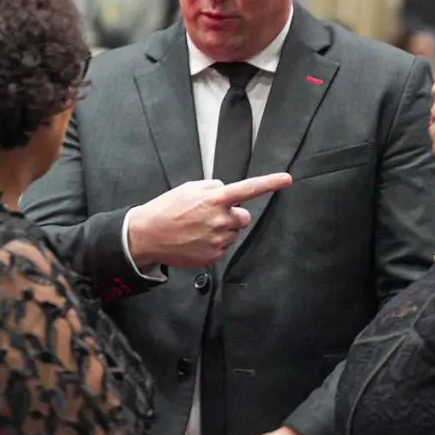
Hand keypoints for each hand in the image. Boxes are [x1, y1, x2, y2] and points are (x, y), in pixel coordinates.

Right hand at [126, 173, 292, 269]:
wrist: (148, 235)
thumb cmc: (166, 209)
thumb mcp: (189, 188)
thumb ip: (213, 188)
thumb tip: (226, 193)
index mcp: (215, 198)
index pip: (248, 189)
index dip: (270, 183)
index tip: (287, 179)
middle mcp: (220, 219)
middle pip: (243, 217)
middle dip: (232, 216)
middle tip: (209, 216)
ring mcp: (218, 239)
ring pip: (233, 232)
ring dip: (221, 229)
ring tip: (197, 228)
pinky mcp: (214, 255)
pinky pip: (223, 246)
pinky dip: (213, 243)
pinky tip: (196, 239)